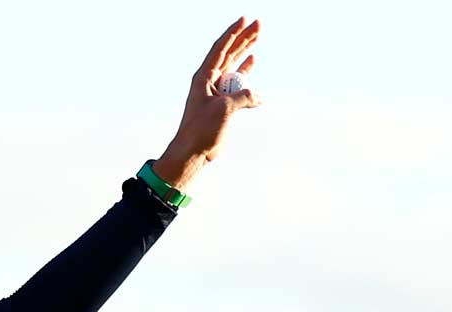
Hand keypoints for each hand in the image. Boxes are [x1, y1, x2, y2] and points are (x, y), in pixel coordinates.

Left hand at [156, 16, 261, 187]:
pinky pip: (237, 82)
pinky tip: (252, 60)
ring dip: (246, 51)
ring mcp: (216, 91)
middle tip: (259, 23)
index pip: (220, 49)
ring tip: (258, 36)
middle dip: (244, 38)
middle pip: (229, 53)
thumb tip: (259, 96)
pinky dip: (246, 72)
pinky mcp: (223, 102)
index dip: (233, 33)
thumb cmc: (201, 130)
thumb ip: (243, 97)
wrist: (192, 152)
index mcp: (204, 78)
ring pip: (234, 65)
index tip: (244, 19)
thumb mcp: (225, 109)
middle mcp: (209, 81)